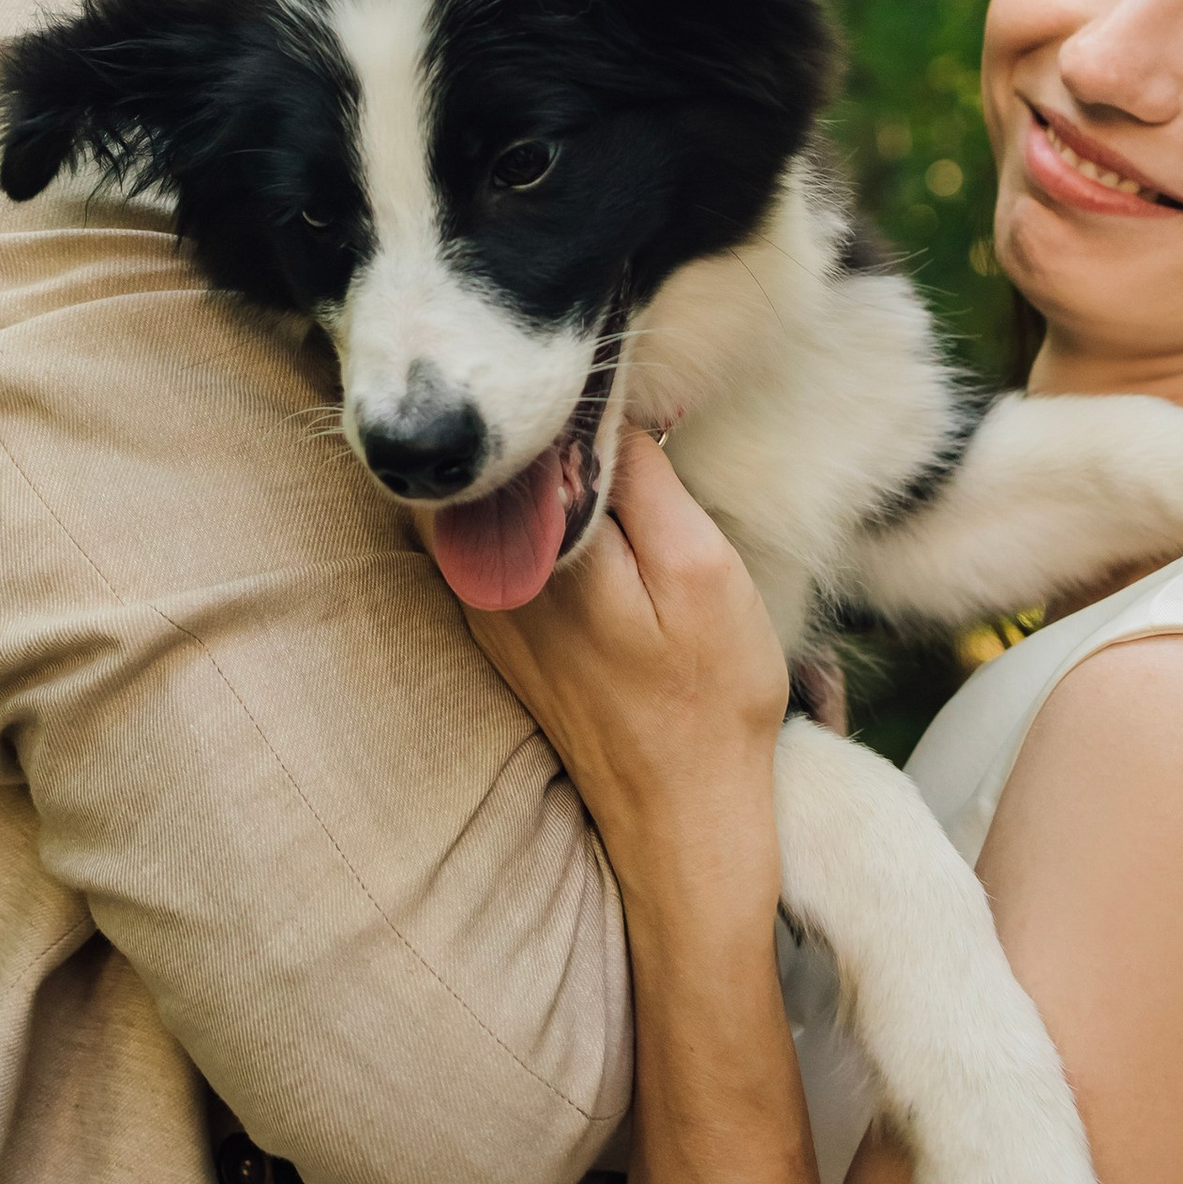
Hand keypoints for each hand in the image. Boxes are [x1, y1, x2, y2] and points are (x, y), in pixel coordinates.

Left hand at [458, 430, 787, 928]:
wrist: (681, 818)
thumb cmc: (709, 698)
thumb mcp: (702, 571)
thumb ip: (644, 483)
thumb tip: (602, 405)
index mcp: (538, 554)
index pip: (523, 427)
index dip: (561, 385)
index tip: (603, 365)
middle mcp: (486, 578)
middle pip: (480, 454)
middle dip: (524, 411)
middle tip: (586, 385)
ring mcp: (479, 606)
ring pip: (473, 491)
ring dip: (518, 454)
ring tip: (583, 431)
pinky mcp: (491, 627)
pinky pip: (477, 535)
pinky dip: (512, 501)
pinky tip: (571, 498)